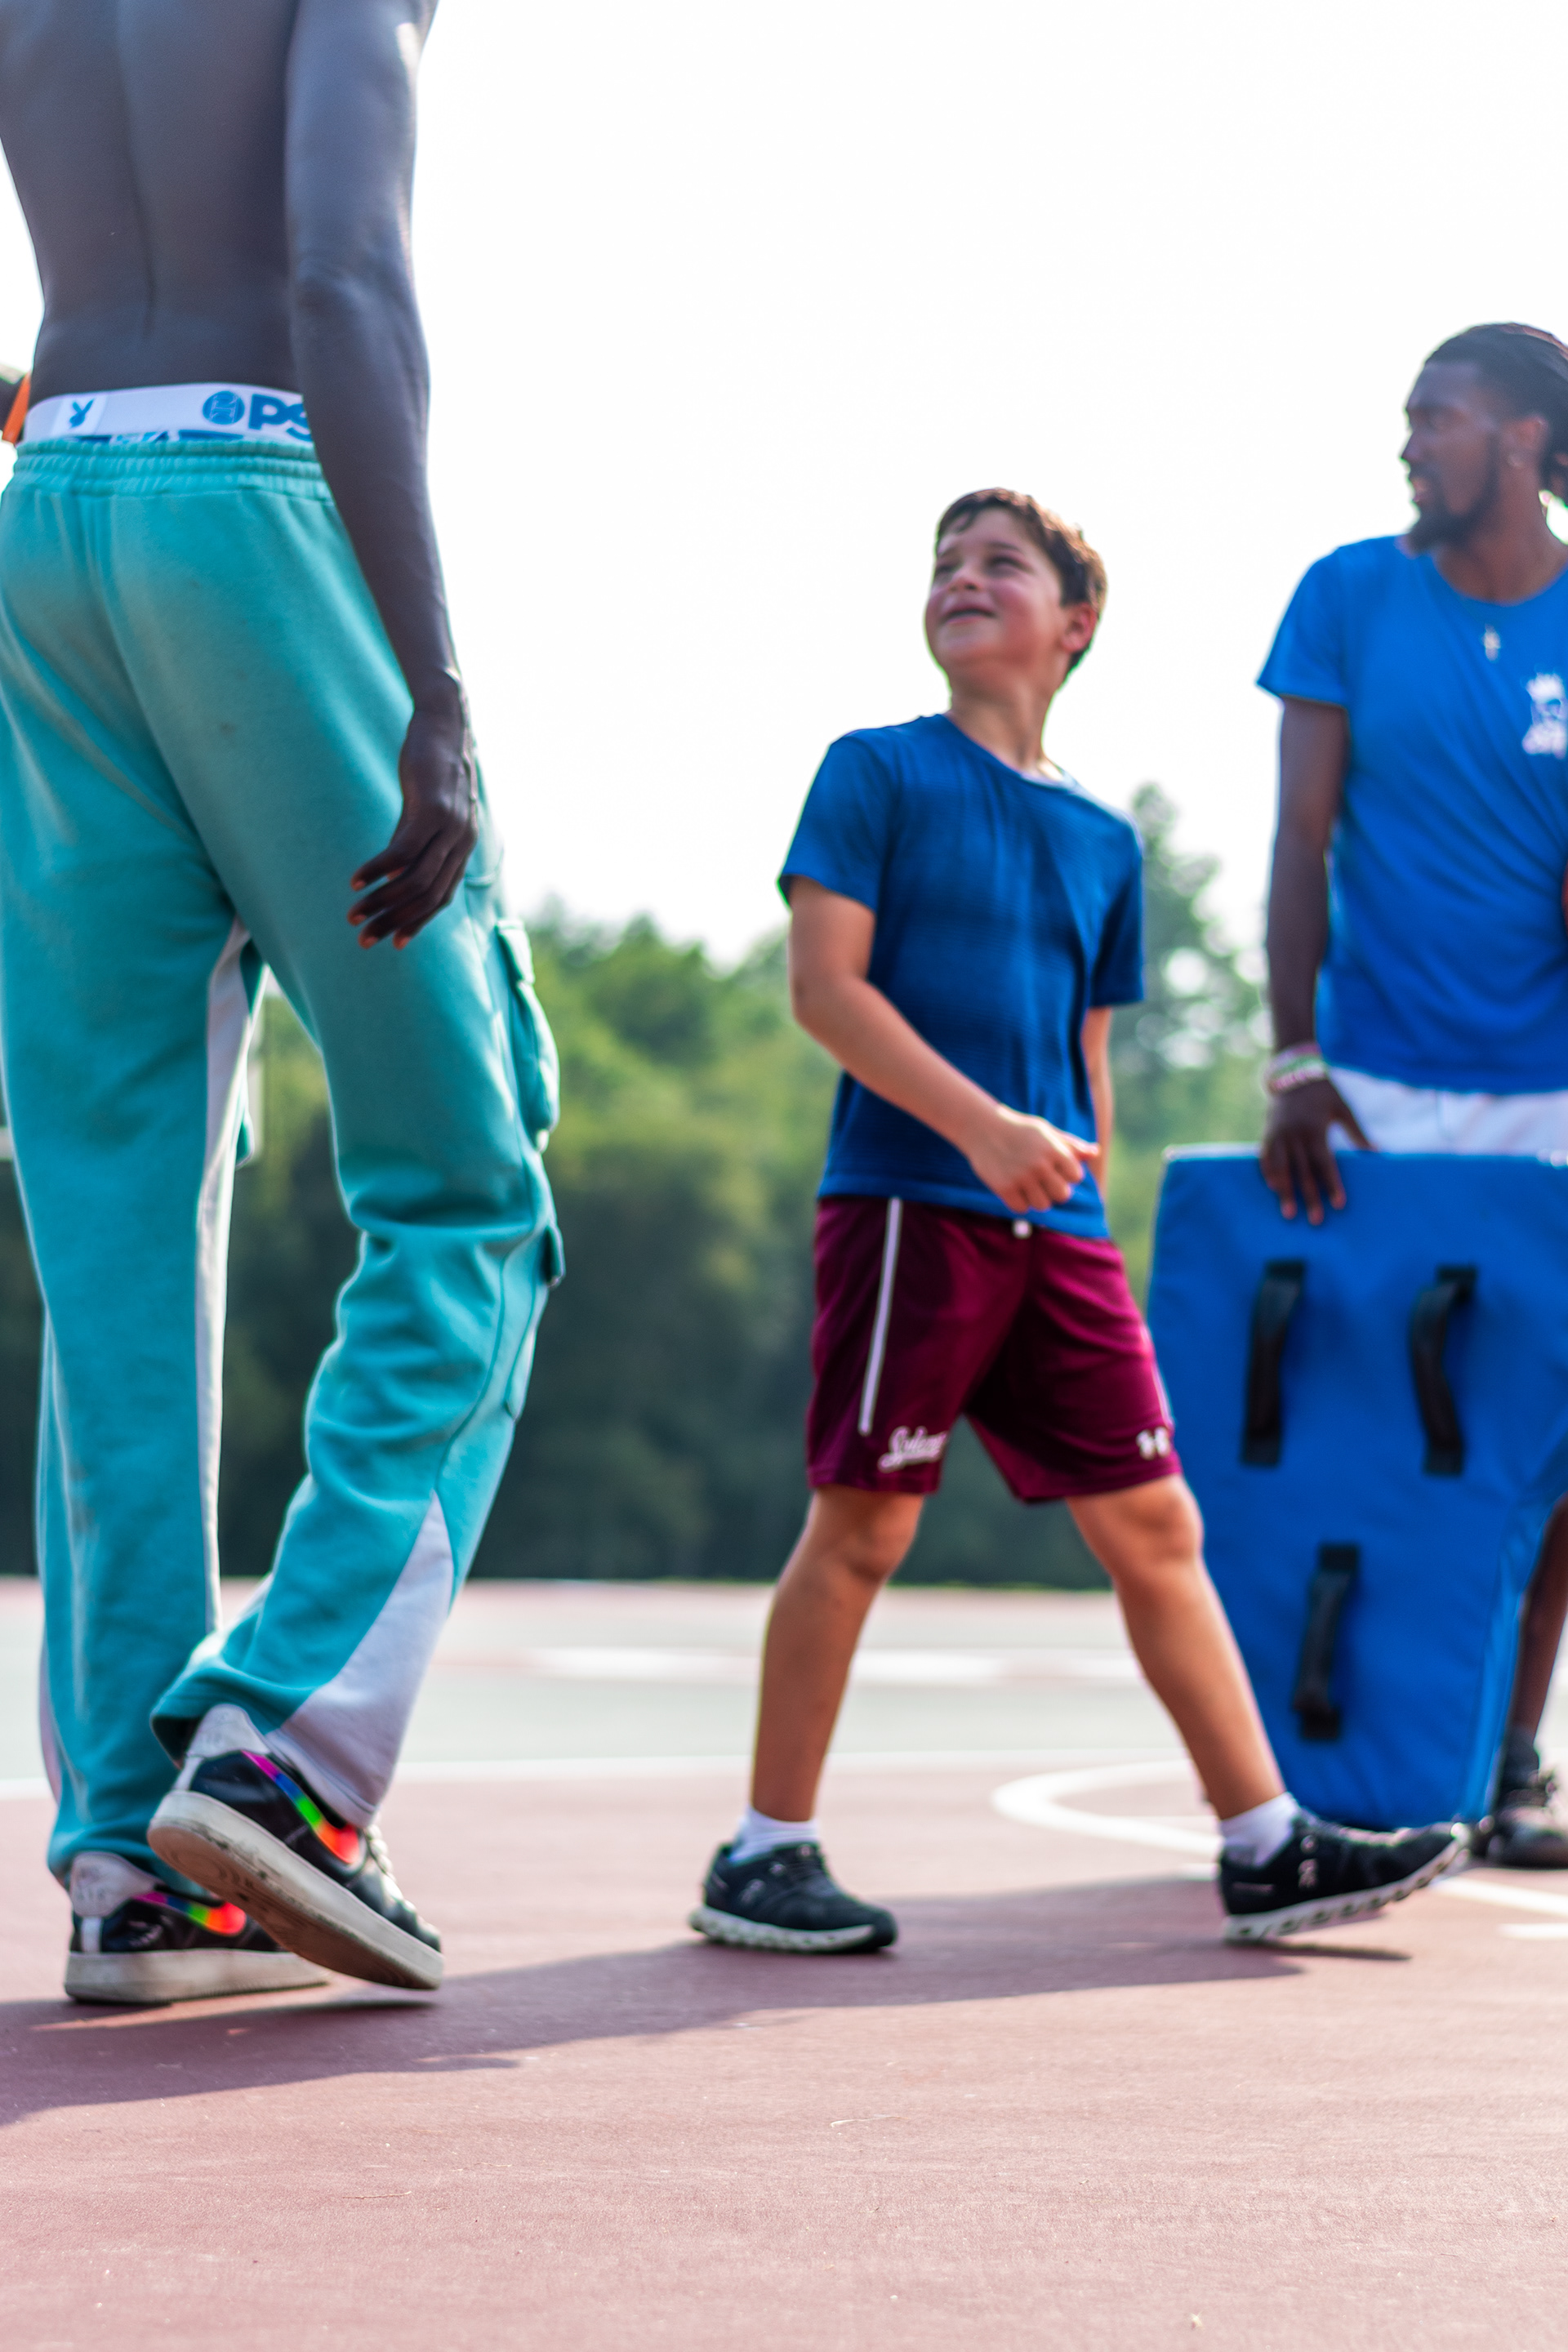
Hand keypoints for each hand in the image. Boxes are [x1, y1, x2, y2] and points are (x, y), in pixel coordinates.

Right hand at [349, 702, 478, 948]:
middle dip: (393, 921)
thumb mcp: (425, 811)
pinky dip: (378, 870)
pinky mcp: (431, 811)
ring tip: (353, 914)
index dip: (416, 923)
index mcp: (463, 848)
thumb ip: (414, 843)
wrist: (445, 727)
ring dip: (380, 901)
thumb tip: (395, 876)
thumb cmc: (432, 768)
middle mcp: (461, 843)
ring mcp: (450, 828)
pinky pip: (403, 852)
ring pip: (414, 880)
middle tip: (363, 939)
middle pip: (426, 897)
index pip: (440, 899)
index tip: (392, 943)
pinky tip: (356, 880)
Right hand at [962, 1103, 1102, 1211]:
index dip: (1068, 1175)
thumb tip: (1096, 1152)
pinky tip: (1015, 1189)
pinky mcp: (1004, 1187)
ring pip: (1043, 1205)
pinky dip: (1019, 1202)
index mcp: (1053, 1149)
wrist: (982, 1128)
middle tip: (1044, 1181)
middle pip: (1062, 1195)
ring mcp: (1021, 1177)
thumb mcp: (1047, 1132)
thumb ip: (1071, 1145)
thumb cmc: (1020, 1130)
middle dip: (1056, 1191)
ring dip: (1038, 1198)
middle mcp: (1039, 1164)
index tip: (1056, 1168)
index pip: (1076, 1176)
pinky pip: (1021, 1208)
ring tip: (1029, 1186)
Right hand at [1260, 1079, 1370, 1223]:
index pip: (1325, 1163)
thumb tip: (1376, 1152)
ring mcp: (1279, 1135)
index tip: (1339, 1204)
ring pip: (1281, 1168)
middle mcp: (1296, 1135)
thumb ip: (1357, 1131)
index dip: (1332, 1184)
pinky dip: (1268, 1173)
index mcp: (1315, 1130)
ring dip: (1285, 1191)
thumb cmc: (1323, 1092)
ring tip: (1288, 1212)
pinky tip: (1272, 1188)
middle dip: (1309, 1197)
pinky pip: (1265, 1157)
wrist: (1293, 1073)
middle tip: (1315, 1220)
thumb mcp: (1343, 1108)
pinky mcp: (1268, 1133)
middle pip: (1303, 1172)